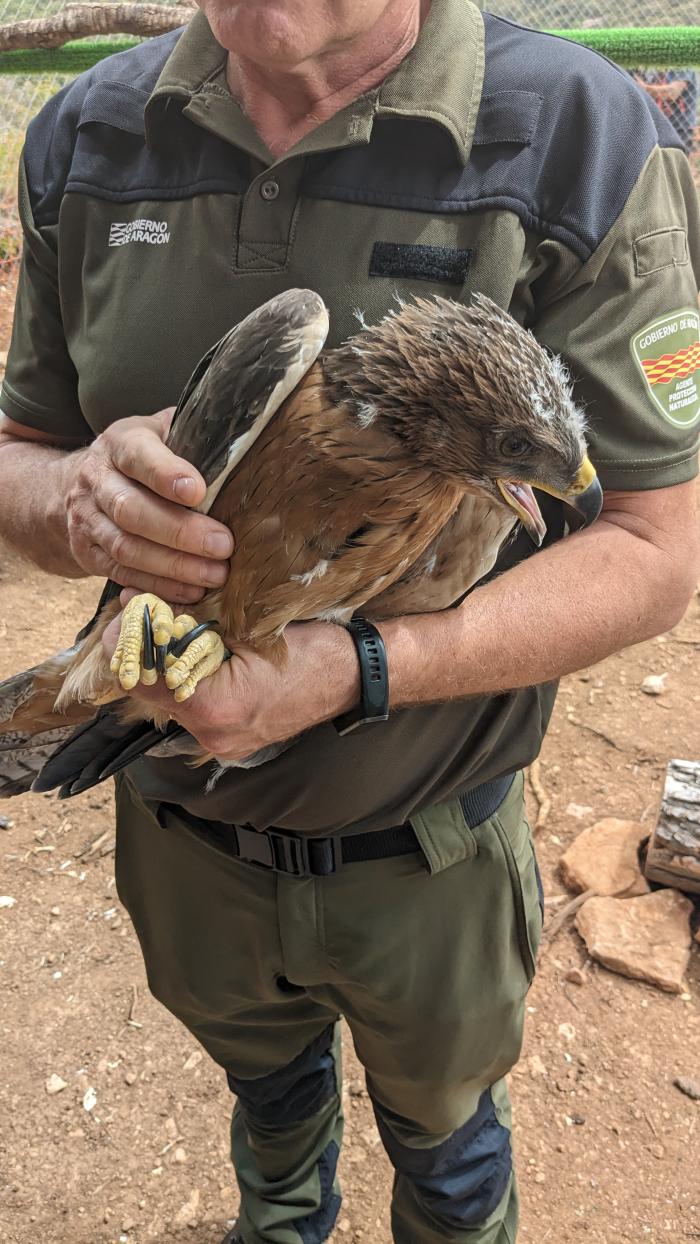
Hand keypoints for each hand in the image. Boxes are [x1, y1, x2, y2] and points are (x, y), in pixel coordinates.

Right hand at [64, 409, 233, 603]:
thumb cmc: (141, 456)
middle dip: (180, 532)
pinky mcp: (88, 553)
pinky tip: (192, 590)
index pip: (138, 456)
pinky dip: (159, 585)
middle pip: (131, 510)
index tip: (198, 492)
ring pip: (126, 547)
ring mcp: (88, 520)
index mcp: (119, 444)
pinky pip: (122, 573)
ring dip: (174, 566)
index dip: (165, 475)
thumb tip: (245, 437)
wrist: (77, 483)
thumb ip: (191, 436)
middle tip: (223, 545)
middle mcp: (97, 481)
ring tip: (215, 574)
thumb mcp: (160, 432)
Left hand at [102, 608, 359, 759]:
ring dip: (166, 665)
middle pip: (154, 691)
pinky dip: (188, 680)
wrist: (358, 676)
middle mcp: (214, 735)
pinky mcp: (232, 741)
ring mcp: (223, 744)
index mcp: (216, 707)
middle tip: (144, 612)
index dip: (132, 637)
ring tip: (171, 628)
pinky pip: (194, 709)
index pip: (147, 674)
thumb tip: (144, 606)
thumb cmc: (314, 645)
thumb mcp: (251, 624)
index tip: (129, 606)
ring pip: (172, 700)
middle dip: (145, 650)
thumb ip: (194, 622)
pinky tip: (196, 654)